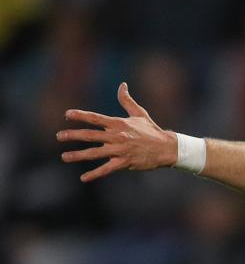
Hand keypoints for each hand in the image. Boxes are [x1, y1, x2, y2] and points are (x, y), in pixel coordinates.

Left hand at [58, 82, 177, 181]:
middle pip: (90, 135)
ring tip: (65, 156)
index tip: (67, 114)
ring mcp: (120, 150)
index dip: (80, 115)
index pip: (95, 118)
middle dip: (72, 135)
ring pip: (94, 153)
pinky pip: (106, 169)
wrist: (166, 148)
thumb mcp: (140, 113)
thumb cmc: (152, 130)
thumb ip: (127, 100)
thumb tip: (122, 85)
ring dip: (78, 155)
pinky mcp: (124, 163)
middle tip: (59, 136)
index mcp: (119, 124)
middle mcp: (117, 136)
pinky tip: (84, 178)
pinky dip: (94, 174)